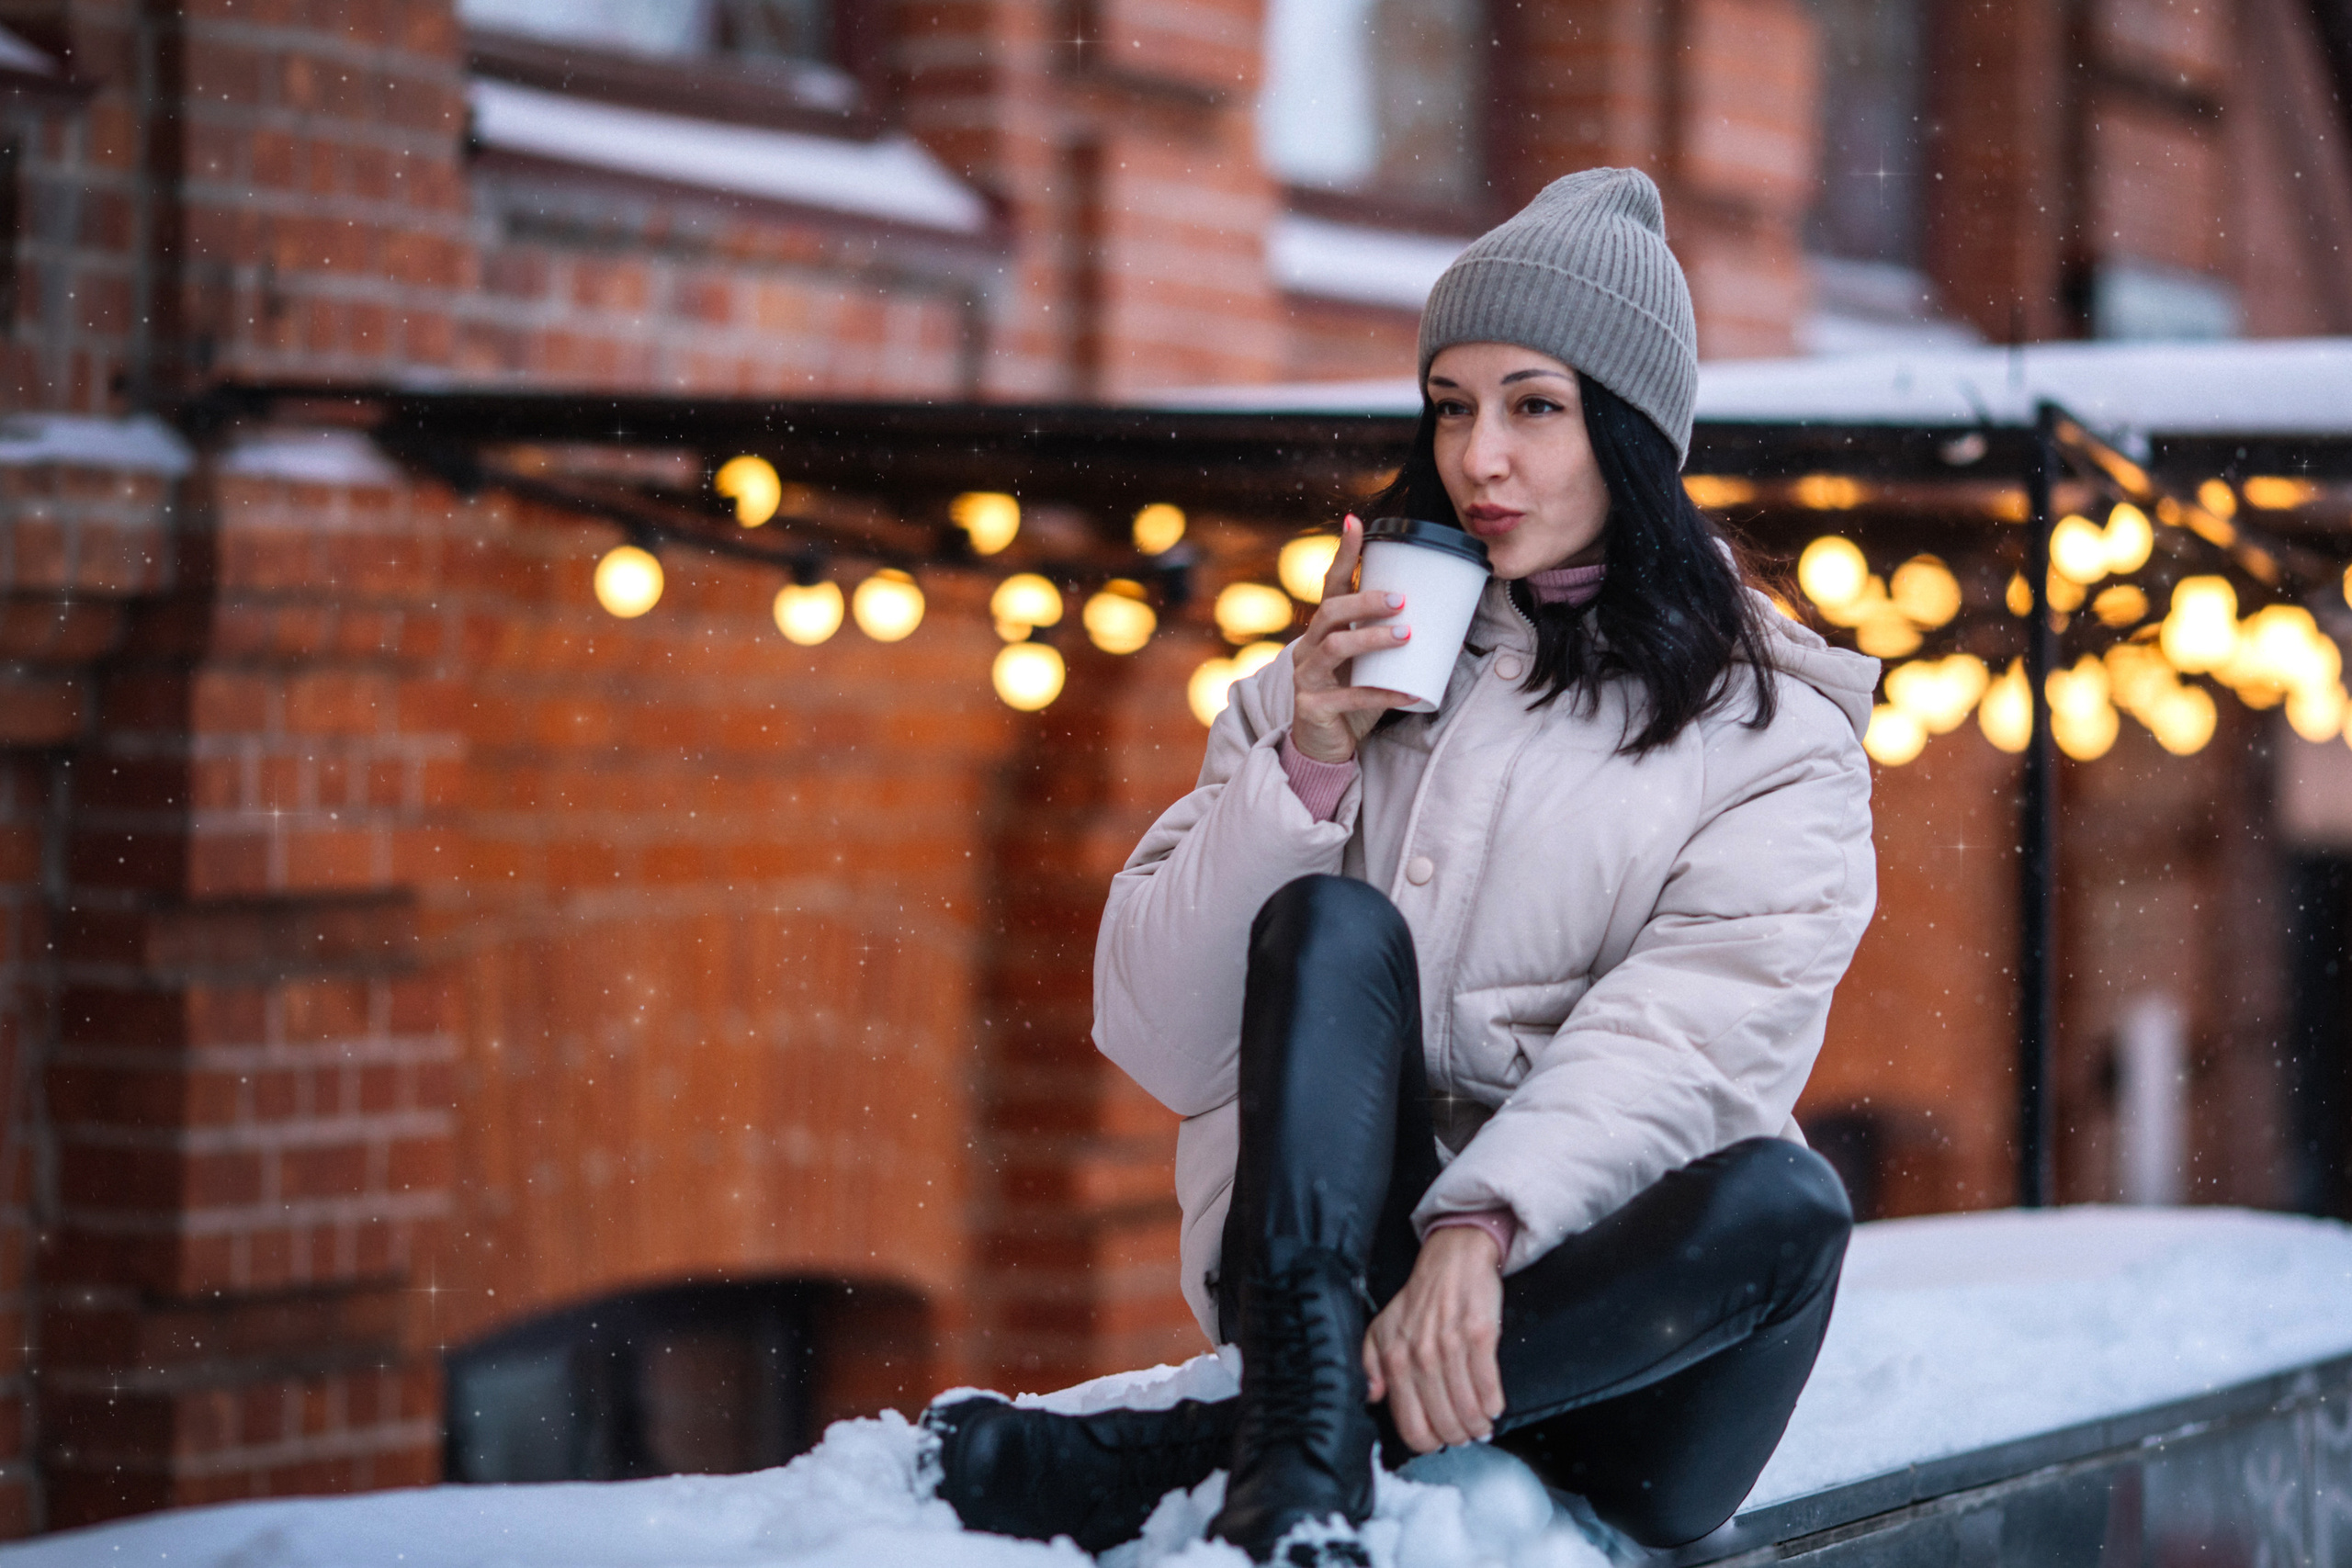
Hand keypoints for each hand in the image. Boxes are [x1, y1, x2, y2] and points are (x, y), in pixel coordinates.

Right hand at [1289, 515, 1418, 763]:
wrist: (1325, 748)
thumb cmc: (1352, 699)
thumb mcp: (1370, 667)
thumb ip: (1396, 647)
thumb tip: (1455, 631)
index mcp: (1322, 630)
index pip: (1329, 584)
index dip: (1343, 554)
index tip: (1355, 522)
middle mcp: (1307, 647)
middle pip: (1330, 611)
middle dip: (1365, 601)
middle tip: (1402, 600)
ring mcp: (1306, 677)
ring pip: (1333, 646)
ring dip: (1371, 638)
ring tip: (1406, 635)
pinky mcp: (1313, 707)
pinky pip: (1349, 697)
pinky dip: (1382, 693)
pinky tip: (1408, 693)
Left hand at [1362, 1225, 1506, 1451]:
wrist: (1452, 1259)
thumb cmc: (1420, 1296)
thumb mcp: (1381, 1328)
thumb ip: (1371, 1365)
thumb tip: (1373, 1397)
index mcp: (1394, 1358)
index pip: (1410, 1424)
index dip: (1428, 1442)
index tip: (1438, 1441)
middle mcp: (1420, 1355)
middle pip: (1443, 1422)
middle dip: (1458, 1437)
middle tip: (1465, 1435)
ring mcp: (1451, 1345)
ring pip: (1468, 1409)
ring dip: (1479, 1425)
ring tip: (1482, 1426)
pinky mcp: (1480, 1335)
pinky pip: (1488, 1384)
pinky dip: (1493, 1403)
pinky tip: (1493, 1407)